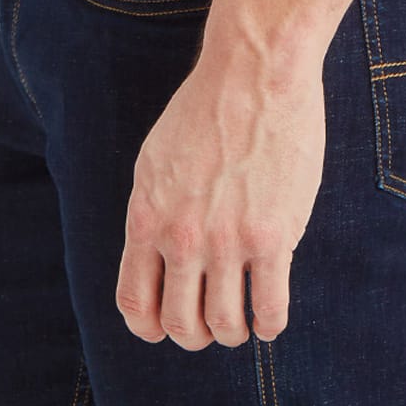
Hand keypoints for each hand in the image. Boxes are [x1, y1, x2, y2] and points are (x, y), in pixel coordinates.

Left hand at [115, 45, 325, 347]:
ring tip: (242, 321)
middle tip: (212, 324)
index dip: (150, 327)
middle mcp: (182, 235)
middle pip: (179, 324)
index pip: (134, 302)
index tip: (165, 327)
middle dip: (195, 335)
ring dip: (233, 332)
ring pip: (224, 325)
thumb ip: (157, 211)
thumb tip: (161, 258)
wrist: (255, 70)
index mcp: (147, 215)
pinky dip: (268, 325)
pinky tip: (270, 315)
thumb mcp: (158, 159)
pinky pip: (268, 310)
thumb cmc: (209, 107)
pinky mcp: (272, 236)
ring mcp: (227, 240)